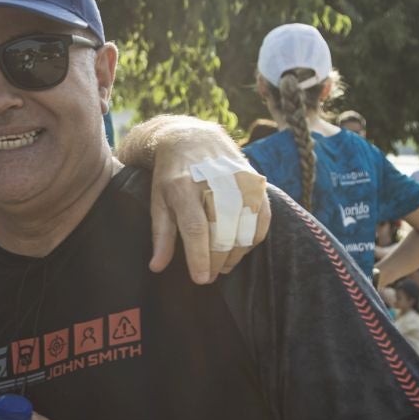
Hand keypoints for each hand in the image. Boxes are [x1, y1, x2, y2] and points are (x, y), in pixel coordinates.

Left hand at [147, 130, 269, 283]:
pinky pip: (262, 220)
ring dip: (235, 255)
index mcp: (183, 187)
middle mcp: (214, 182)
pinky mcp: (256, 182)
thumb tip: (156, 267)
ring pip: (245, 229)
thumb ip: (160, 235)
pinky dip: (252, 239)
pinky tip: (239, 248)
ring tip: (222, 266)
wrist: (194, 139)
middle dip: (216, 261)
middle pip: (222, 232)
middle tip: (208, 276)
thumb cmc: (172, 176)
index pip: (195, 228)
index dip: (199, 256)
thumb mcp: (158, 202)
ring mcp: (239, 181)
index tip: (201, 279)